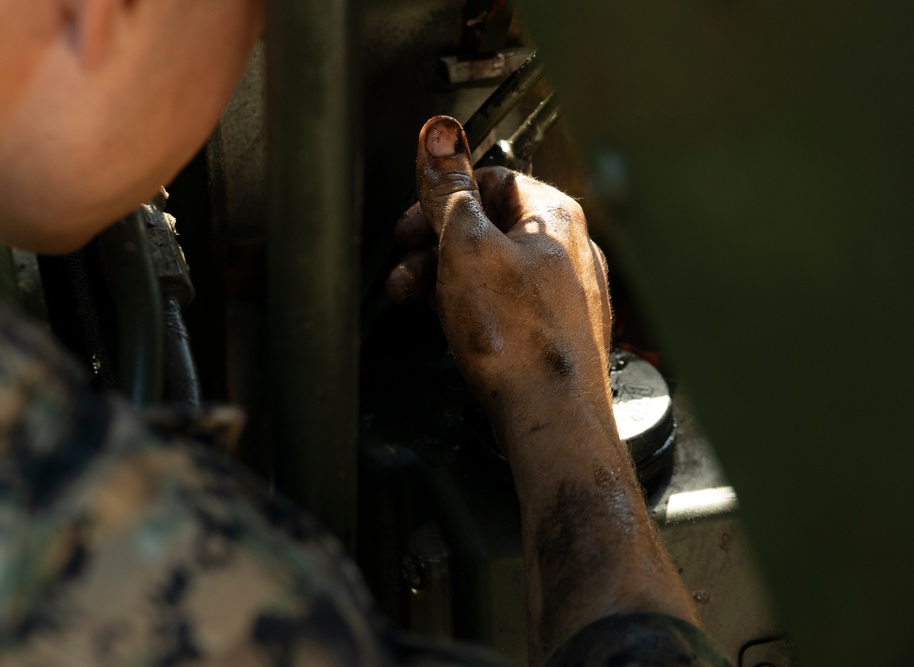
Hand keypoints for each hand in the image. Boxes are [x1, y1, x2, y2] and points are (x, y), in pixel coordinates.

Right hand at [387, 116, 613, 448]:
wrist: (550, 415)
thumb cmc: (520, 340)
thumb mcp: (466, 247)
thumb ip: (448, 189)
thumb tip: (437, 135)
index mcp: (554, 215)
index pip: (492, 176)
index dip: (444, 193)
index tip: (414, 214)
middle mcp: (566, 249)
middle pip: (487, 224)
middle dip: (434, 241)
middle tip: (406, 258)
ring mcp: (561, 293)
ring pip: (490, 267)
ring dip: (442, 275)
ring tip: (410, 296)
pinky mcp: (550, 331)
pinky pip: (502, 303)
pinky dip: (467, 305)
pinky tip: (444, 321)